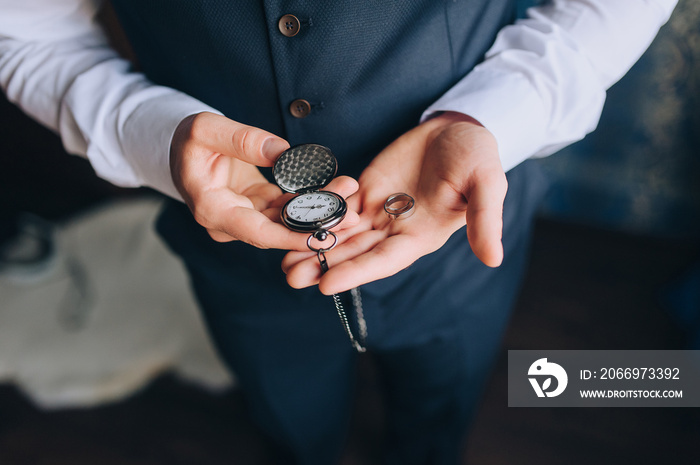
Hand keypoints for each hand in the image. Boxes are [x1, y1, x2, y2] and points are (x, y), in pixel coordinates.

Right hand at [170, 112, 358, 249]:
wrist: (185, 148)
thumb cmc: (190, 140)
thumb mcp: (205, 129)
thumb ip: (241, 139)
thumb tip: (281, 152)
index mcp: (213, 210)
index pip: (258, 233)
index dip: (292, 237)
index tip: (324, 235)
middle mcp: (231, 222)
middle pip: (278, 231)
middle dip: (316, 224)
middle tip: (352, 215)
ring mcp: (246, 217)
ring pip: (287, 221)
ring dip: (319, 211)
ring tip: (350, 194)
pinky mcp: (259, 207)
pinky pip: (287, 209)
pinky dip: (310, 201)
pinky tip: (336, 190)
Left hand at [281, 112, 507, 293]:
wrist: (459, 127)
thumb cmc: (477, 156)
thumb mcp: (487, 184)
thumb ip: (485, 220)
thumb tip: (493, 259)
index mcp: (421, 237)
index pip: (383, 261)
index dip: (356, 273)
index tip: (326, 285)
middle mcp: (396, 230)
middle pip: (354, 253)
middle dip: (323, 264)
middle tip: (290, 276)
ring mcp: (378, 211)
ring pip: (341, 233)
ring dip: (313, 244)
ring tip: (282, 259)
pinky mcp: (365, 190)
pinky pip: (338, 204)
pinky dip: (317, 214)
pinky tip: (293, 221)